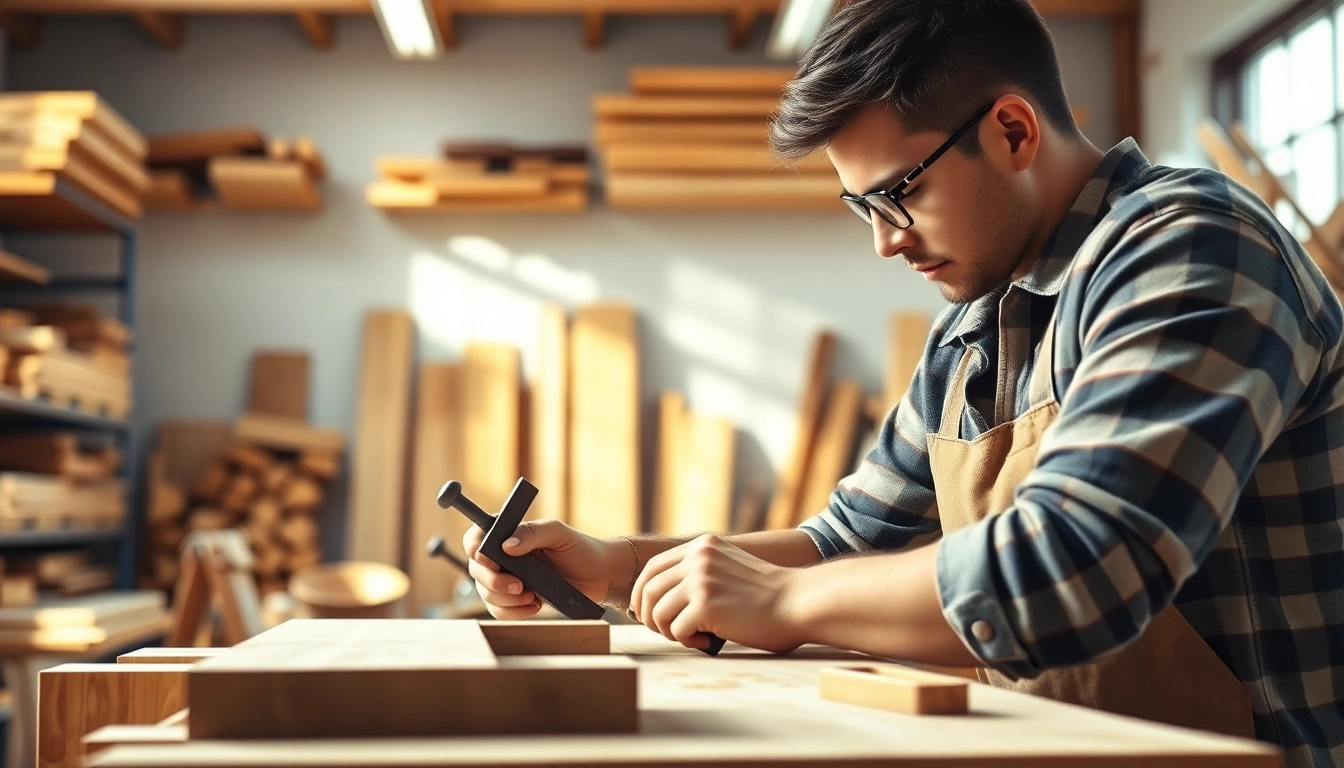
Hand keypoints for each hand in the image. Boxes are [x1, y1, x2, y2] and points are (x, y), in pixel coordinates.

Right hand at [463, 519, 622, 619]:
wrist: (600, 576)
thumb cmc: (580, 549)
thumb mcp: (559, 534)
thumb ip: (532, 533)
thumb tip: (506, 545)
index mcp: (508, 534)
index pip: (476, 538)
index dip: (475, 549)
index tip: (488, 560)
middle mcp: (503, 556)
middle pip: (476, 570)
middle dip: (493, 581)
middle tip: (518, 585)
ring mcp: (508, 579)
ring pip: (486, 594)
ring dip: (505, 600)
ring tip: (532, 596)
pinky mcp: (516, 599)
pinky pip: (500, 611)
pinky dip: (513, 612)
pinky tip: (535, 605)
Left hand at [630, 534, 804, 653]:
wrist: (799, 602)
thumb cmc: (769, 596)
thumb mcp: (729, 568)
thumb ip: (701, 573)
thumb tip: (662, 599)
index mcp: (703, 546)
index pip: (652, 567)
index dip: (642, 594)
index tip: (646, 613)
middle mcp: (698, 558)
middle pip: (648, 590)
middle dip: (650, 617)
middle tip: (668, 632)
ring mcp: (701, 580)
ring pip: (658, 612)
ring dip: (671, 631)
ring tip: (694, 636)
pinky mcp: (706, 605)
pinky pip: (677, 630)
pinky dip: (689, 642)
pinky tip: (708, 641)